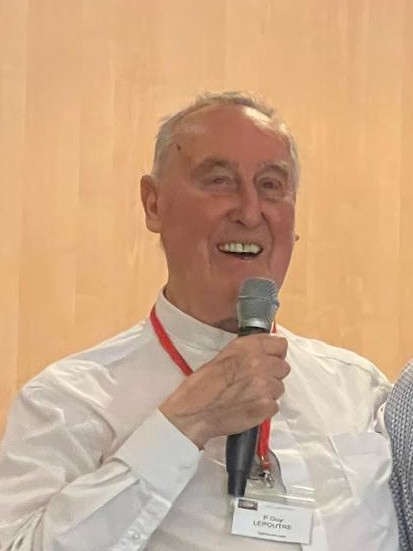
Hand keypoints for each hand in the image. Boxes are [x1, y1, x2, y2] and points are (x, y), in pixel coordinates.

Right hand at [160, 334, 289, 448]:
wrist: (194, 413)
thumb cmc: (202, 386)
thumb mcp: (222, 357)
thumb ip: (247, 351)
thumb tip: (264, 350)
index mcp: (247, 348)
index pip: (280, 344)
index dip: (275, 354)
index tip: (269, 359)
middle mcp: (259, 363)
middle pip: (283, 367)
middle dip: (272, 374)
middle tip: (255, 381)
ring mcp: (265, 386)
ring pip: (279, 387)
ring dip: (268, 392)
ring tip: (248, 396)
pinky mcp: (266, 406)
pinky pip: (275, 405)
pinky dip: (264, 408)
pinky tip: (249, 407)